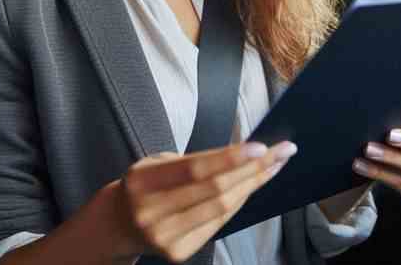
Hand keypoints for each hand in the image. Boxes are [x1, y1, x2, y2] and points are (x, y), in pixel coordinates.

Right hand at [114, 140, 297, 262]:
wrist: (119, 222)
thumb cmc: (145, 183)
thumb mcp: (156, 162)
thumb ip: (193, 161)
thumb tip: (242, 153)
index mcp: (143, 182)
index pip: (195, 169)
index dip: (229, 158)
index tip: (260, 146)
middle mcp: (152, 213)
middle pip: (215, 190)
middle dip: (253, 169)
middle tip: (281, 150)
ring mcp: (165, 238)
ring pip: (222, 209)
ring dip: (253, 184)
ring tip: (274, 165)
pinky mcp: (178, 253)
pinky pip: (219, 224)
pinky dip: (239, 201)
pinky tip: (252, 185)